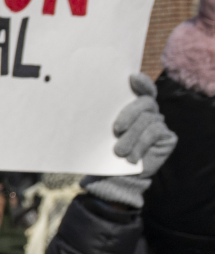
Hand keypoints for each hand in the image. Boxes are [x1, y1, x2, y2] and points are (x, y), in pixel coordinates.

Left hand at [80, 74, 177, 208]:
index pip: (143, 89)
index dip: (141, 82)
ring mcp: (160, 124)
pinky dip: (140, 144)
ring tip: (119, 151)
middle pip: (144, 102)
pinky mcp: (168, 137)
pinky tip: (132, 157)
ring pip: (147, 120)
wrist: (116, 176)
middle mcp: (150, 112)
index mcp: (134, 107)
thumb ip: (104, 116)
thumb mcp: (102, 132)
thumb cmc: (105, 150)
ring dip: (131, 136)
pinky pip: (154, 132)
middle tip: (116, 129)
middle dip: (129, 114)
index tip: (132, 77)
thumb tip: (86, 100)